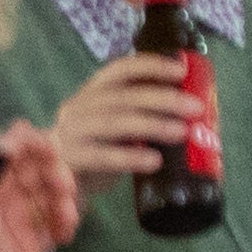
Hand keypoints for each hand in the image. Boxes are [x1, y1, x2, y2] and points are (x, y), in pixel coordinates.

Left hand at [0, 122, 83, 251]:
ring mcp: (22, 220)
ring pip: (55, 201)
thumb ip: (1, 150)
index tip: (51, 149)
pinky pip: (57, 230)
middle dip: (59, 177)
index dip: (39, 148)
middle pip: (44, 176)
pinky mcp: (33, 245)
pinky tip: (65, 231)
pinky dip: (66, 227)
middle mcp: (10, 195)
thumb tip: (24, 125)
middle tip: (64, 186)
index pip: (23, 153)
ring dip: (66, 203)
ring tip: (66, 213)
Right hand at [46, 53, 202, 183]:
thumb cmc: (95, 151)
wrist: (57, 185)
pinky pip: (103, 156)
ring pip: (115, 123)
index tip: (180, 71)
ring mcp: (71, 133)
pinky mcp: (70, 159)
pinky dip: (131, 157)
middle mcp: (78, 107)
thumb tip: (185, 112)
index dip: (151, 67)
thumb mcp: (114, 127)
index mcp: (91, 92)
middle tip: (194, 108)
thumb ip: (138, 116)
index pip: (120, 70)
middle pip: (123, 97)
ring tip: (181, 132)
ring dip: (153, 125)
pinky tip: (155, 161)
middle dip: (162, 99)